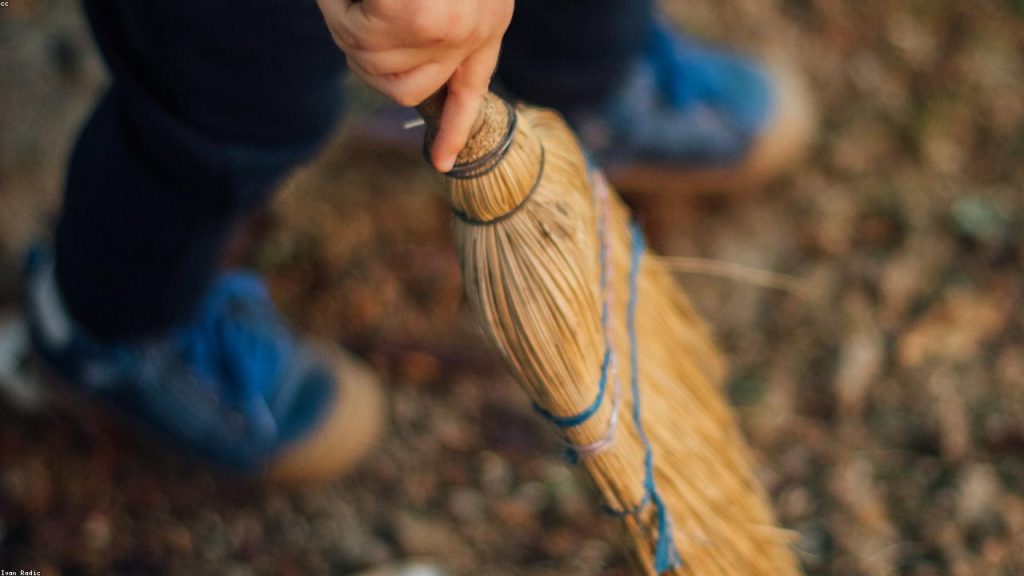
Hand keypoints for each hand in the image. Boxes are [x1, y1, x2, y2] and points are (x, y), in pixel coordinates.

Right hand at [317, 0, 513, 171]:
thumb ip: (423, 21)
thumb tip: (386, 63)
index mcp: (488, 19)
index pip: (468, 89)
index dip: (453, 127)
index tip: (442, 162)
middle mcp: (477, 30)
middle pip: (405, 88)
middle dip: (364, 56)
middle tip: (344, 13)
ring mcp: (452, 29)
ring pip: (375, 65)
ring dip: (347, 25)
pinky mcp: (421, 19)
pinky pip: (360, 35)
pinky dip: (340, 8)